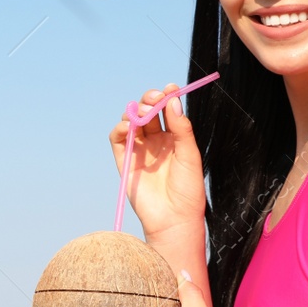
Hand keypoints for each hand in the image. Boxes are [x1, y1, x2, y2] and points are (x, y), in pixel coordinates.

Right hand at [110, 85, 205, 255]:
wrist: (174, 218)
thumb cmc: (188, 190)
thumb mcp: (190, 155)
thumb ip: (181, 128)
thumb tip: (173, 102)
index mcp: (174, 139)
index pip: (167, 111)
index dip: (167, 98)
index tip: (171, 88)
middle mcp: (155, 142)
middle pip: (148, 112)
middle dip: (150, 100)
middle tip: (156, 98)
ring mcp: (139, 150)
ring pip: (132, 121)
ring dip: (136, 111)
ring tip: (145, 113)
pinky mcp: (125, 160)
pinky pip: (118, 138)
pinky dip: (120, 128)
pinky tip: (129, 126)